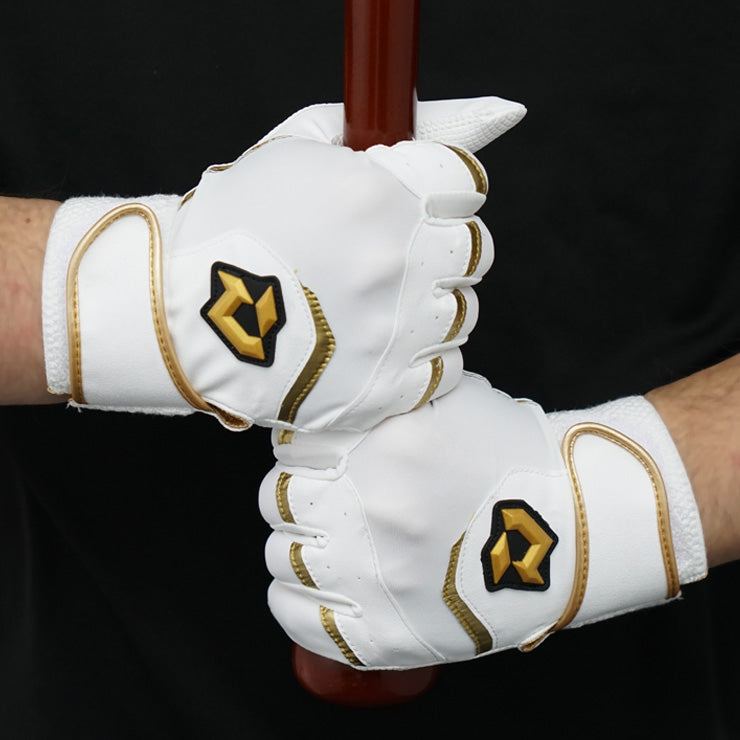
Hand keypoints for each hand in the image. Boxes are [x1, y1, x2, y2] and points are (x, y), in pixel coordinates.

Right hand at [42, 97, 524, 431]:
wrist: (182, 312)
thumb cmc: (236, 224)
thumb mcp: (298, 148)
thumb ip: (388, 125)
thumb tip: (494, 113)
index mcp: (380, 194)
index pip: (465, 185)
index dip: (442, 193)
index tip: (418, 202)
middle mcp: (397, 262)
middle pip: (472, 251)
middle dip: (438, 249)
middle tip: (391, 256)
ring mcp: (392, 331)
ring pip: (460, 312)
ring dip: (428, 303)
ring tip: (376, 304)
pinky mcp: (382, 388)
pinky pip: (445, 369)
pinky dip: (422, 356)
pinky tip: (383, 344)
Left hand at [259, 373, 706, 668]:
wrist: (574, 526)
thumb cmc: (512, 459)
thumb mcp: (450, 401)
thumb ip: (386, 398)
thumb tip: (330, 409)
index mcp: (384, 446)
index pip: (291, 451)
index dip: (300, 457)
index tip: (314, 464)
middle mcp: (373, 509)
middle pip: (278, 503)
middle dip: (297, 500)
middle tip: (323, 504)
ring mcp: (378, 576)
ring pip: (282, 558)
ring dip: (296, 548)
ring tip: (326, 545)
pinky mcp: (389, 634)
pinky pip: (301, 621)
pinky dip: (294, 603)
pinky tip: (314, 588)